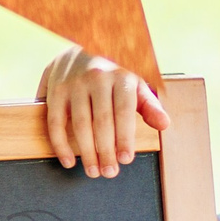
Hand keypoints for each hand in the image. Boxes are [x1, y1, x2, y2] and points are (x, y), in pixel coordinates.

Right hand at [37, 45, 170, 176]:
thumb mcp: (136, 85)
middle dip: (106, 150)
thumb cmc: (115, 75)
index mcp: (121, 77)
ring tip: (93, 171)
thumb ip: (150, 106)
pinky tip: (68, 161)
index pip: (124, 111)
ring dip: (86, 152)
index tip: (125, 159)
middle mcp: (97, 78)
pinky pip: (56, 121)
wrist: (82, 48)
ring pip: (80, 123)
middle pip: (102, 121)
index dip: (125, 137)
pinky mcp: (56, 90)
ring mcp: (74, 83)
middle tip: (109, 172)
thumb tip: (164, 124)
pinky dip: (60, 144)